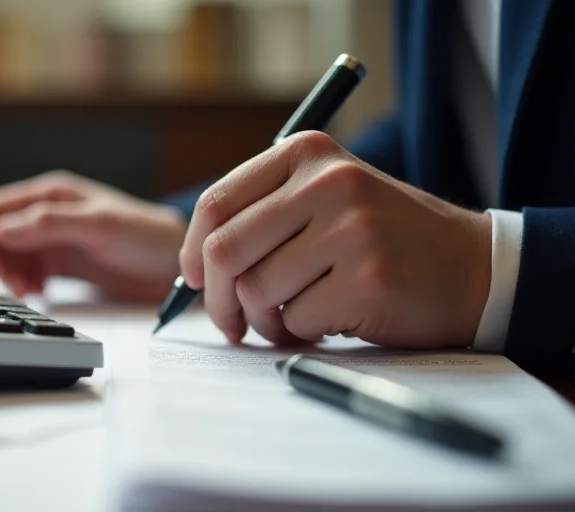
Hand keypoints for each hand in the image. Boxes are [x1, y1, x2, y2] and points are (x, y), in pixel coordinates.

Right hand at [0, 170, 186, 300]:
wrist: (175, 263)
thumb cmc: (146, 234)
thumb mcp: (99, 226)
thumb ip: (50, 224)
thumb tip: (2, 229)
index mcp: (50, 194)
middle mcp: (45, 214)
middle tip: (11, 285)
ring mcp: (51, 239)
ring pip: (7, 256)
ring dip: (8, 275)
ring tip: (27, 292)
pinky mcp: (60, 263)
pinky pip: (26, 272)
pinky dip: (23, 284)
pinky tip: (39, 293)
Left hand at [179, 131, 490, 348]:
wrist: (473, 266)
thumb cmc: (382, 239)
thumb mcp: (325, 198)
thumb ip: (262, 214)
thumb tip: (194, 264)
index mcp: (306, 153)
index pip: (216, 204)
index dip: (193, 251)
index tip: (195, 279)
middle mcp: (327, 182)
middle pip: (225, 249)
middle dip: (216, 298)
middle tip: (228, 323)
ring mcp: (351, 229)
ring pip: (256, 290)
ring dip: (263, 319)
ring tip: (290, 319)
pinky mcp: (368, 278)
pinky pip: (297, 319)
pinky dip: (300, 332)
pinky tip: (326, 322)